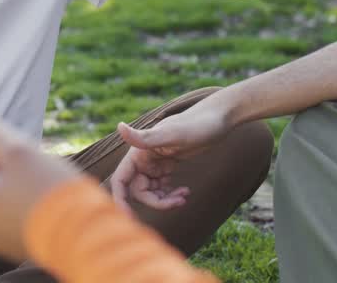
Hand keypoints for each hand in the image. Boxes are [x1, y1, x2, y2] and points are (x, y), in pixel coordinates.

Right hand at [109, 102, 229, 211]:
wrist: (218, 119)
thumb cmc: (196, 124)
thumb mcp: (172, 134)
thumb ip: (144, 137)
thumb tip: (119, 127)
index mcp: (139, 152)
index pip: (121, 180)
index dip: (120, 199)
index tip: (129, 218)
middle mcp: (143, 159)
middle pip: (138, 191)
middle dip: (155, 201)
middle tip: (178, 202)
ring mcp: (156, 163)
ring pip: (151, 192)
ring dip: (165, 200)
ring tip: (184, 197)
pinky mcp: (167, 166)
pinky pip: (162, 188)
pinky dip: (171, 194)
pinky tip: (186, 192)